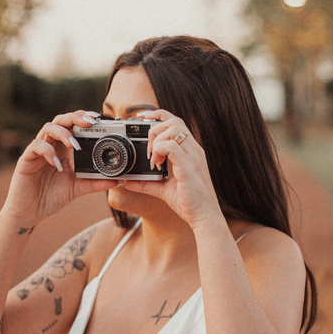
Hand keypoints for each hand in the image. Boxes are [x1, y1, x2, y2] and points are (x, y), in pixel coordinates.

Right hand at [3, 111, 113, 225]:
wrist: (30, 212)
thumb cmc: (51, 196)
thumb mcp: (78, 189)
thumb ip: (95, 183)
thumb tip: (118, 180)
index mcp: (64, 150)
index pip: (73, 126)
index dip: (83, 118)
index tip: (99, 119)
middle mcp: (51, 146)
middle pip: (61, 121)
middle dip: (75, 118)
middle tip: (89, 123)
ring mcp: (38, 151)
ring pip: (48, 129)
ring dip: (63, 133)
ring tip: (74, 144)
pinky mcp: (26, 160)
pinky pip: (35, 147)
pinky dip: (47, 151)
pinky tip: (56, 163)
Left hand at [117, 110, 223, 229]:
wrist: (205, 218)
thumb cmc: (190, 203)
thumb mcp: (164, 189)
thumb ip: (147, 183)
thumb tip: (127, 181)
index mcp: (190, 151)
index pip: (176, 122)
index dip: (158, 115)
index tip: (141, 120)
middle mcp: (194, 150)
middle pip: (174, 120)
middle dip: (154, 128)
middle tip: (147, 149)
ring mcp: (193, 157)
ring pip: (173, 128)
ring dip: (157, 139)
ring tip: (152, 157)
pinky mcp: (189, 167)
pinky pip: (172, 146)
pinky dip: (159, 150)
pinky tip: (155, 164)